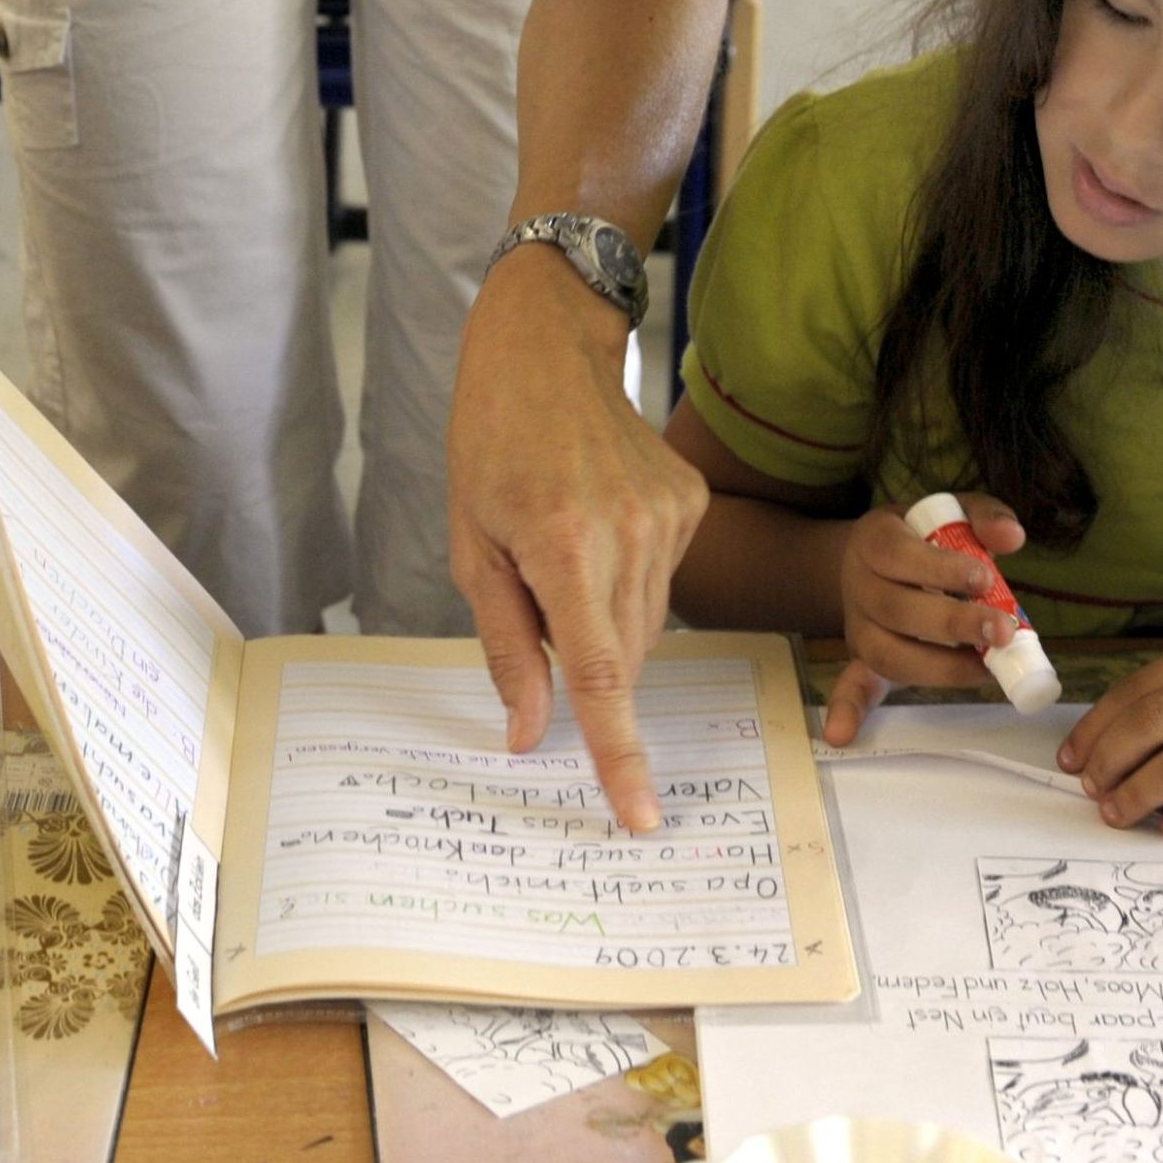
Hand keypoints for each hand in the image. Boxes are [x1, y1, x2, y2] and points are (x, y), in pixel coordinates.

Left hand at [446, 246, 709, 835]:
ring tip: (563, 544)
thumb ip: (506, 646)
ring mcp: (672, 515)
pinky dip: (627, 577)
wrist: (546, 347)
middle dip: (585, 660)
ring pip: (645, 624)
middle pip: (623, 657)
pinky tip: (596, 518)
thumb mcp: (472, 546)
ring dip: (605, 616)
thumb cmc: (489, 441)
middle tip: (538, 593)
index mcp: (564, 546)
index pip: (602, 677)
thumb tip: (529, 732)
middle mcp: (631, 533)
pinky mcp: (691, 501)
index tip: (641, 815)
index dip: (620, 754)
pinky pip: (662, 579)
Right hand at [821, 491, 1027, 746]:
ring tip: (987, 668)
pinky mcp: (864, 660)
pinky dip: (847, 709)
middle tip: (1003, 630)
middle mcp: (859, 586)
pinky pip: (852, 686)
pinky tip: (842, 734)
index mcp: (875, 540)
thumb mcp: (948, 512)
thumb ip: (982, 516)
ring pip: (889, 654)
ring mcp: (859, 628)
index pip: (900, 555)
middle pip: (897, 610)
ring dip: (940, 667)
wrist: (869, 560)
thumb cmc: (921, 538)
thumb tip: (1012, 537)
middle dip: (953, 623)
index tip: (985, 578)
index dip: (940, 569)